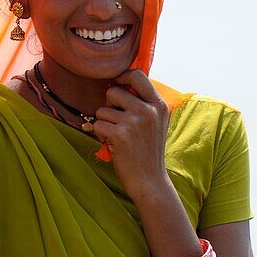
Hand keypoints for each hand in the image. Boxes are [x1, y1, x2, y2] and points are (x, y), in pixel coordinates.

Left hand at [92, 69, 170, 201]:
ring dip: (104, 123)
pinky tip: (113, 144)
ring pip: (102, 110)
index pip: (138, 75)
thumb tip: (120, 82)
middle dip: (109, 105)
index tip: (116, 83)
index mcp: (158, 105)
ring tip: (118, 137)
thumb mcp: (156, 123)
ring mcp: (134, 122)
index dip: (122, 76)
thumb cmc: (148, 151)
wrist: (150, 180)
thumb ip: (144, 103)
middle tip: (117, 121)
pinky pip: (97, 124)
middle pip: (113, 91)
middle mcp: (148, 110)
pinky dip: (100, 135)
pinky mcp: (120, 134)